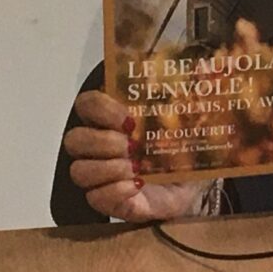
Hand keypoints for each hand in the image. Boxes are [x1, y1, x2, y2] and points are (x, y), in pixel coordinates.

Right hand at [62, 91, 207, 222]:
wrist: (194, 183)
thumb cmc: (181, 149)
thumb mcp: (183, 120)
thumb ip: (180, 96)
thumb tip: (197, 69)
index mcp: (112, 120)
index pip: (87, 104)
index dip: (101, 109)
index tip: (129, 119)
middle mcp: (99, 147)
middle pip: (75, 140)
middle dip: (103, 141)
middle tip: (131, 145)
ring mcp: (100, 177)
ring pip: (79, 171)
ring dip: (108, 168)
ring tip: (135, 167)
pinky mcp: (109, 202)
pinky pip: (95, 198)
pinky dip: (115, 190)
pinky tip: (137, 184)